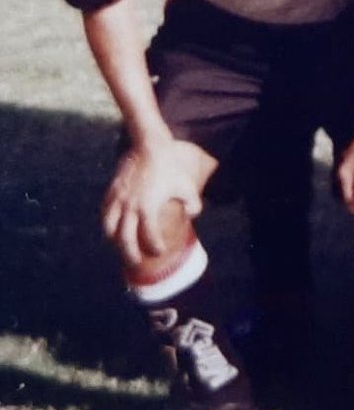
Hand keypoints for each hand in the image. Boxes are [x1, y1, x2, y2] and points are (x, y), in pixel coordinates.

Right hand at [102, 139, 214, 267]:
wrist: (149, 146)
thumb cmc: (170, 167)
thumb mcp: (186, 185)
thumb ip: (192, 204)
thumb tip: (191, 217)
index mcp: (149, 207)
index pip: (149, 236)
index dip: (154, 247)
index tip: (159, 252)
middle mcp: (130, 207)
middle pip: (125, 240)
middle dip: (131, 255)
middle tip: (136, 263)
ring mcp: (118, 200)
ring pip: (110, 229)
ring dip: (115, 241)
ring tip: (122, 246)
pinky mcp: (111, 192)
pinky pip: (104, 213)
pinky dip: (107, 224)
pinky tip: (113, 228)